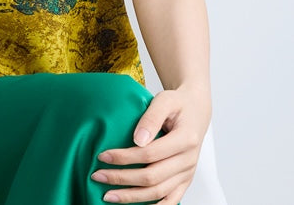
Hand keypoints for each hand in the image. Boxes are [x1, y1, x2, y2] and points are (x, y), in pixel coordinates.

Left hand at [90, 86, 210, 203]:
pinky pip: (170, 201)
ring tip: (108, 195)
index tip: (103, 156)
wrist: (195, 110)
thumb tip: (137, 140)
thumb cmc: (178, 103)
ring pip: (158, 193)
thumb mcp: (165, 100)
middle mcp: (188, 160)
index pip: (150, 154)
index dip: (125, 158)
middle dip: (122, 179)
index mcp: (186, 139)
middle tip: (97, 176)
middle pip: (151, 178)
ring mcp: (187, 173)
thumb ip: (151, 118)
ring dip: (131, 197)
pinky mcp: (185, 180)